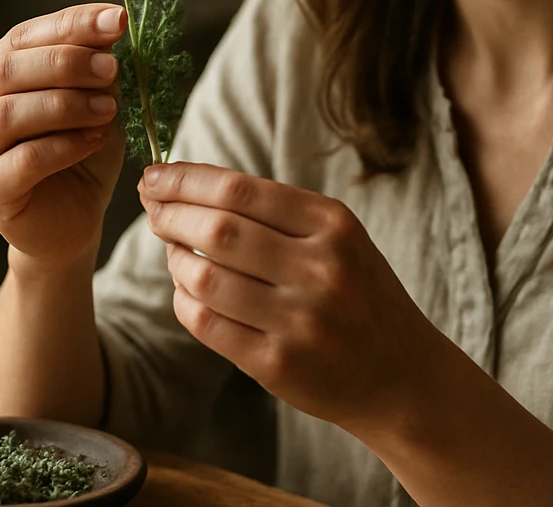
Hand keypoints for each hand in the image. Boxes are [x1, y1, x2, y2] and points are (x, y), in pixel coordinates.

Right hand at [0, 4, 127, 266]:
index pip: (25, 35)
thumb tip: (111, 23)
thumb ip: (98, 63)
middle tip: (112, 70)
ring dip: (65, 105)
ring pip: (7, 114)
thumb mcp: (99, 97)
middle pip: (6, 70)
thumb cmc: (83, 149)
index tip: (116, 20)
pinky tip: (95, 139)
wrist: (76, 217)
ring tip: (109, 110)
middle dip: (65, 63)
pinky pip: (21, 161)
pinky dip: (64, 146)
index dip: (71, 24)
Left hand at [137, 161, 449, 436]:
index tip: (155, 175)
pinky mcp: (278, 364)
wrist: (400, 376)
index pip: (240, 189)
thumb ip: (275, 214)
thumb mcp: (338, 239)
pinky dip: (184, 302)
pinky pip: (207, 324)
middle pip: (218, 230)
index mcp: (334, 225)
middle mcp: (320, 269)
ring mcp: (300, 320)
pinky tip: (187, 292)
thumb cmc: (358, 295)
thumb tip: (188, 186)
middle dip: (170, 214)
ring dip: (174, 260)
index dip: (186, 180)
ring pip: (204, 278)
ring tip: (173, 252)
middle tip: (151, 208)